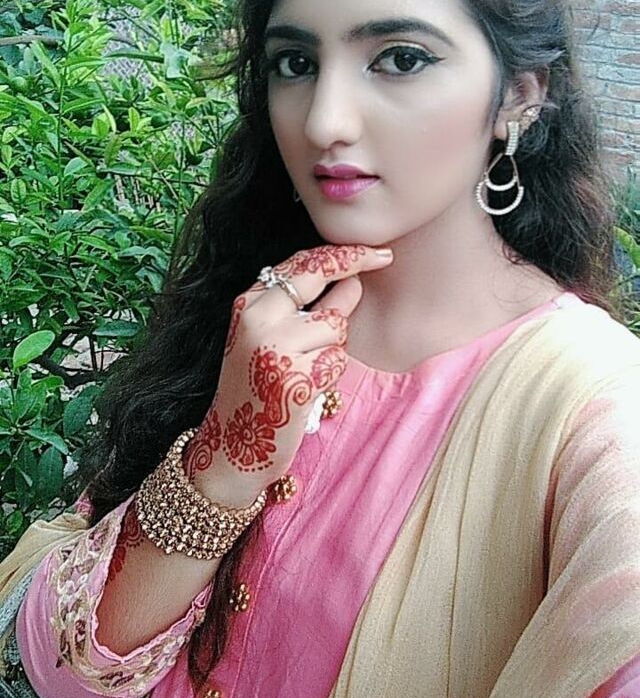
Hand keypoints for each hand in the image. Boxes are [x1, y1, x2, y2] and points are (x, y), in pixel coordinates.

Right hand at [184, 244, 393, 501]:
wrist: (231, 448)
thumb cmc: (254, 391)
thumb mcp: (261, 339)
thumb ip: (293, 308)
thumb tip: (351, 281)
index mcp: (247, 305)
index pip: (299, 265)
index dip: (339, 253)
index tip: (371, 249)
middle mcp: (258, 319)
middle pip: (320, 277)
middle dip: (356, 263)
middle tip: (385, 256)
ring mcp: (276, 346)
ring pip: (335, 324)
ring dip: (333, 345)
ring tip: (308, 368)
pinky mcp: (296, 376)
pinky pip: (337, 358)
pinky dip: (331, 372)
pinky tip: (308, 388)